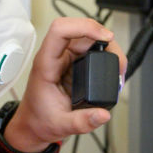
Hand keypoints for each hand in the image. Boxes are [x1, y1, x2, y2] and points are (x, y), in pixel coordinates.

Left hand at [4, 18, 126, 151]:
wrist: (34, 125)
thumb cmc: (40, 120)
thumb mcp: (60, 125)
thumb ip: (82, 122)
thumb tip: (103, 114)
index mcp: (46, 64)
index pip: (60, 30)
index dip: (84, 27)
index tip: (105, 37)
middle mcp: (56, 56)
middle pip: (82, 32)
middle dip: (106, 42)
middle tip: (119, 64)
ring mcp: (66, 58)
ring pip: (90, 38)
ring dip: (108, 48)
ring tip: (118, 68)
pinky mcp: (74, 63)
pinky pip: (91, 49)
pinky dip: (105, 55)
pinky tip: (112, 67)